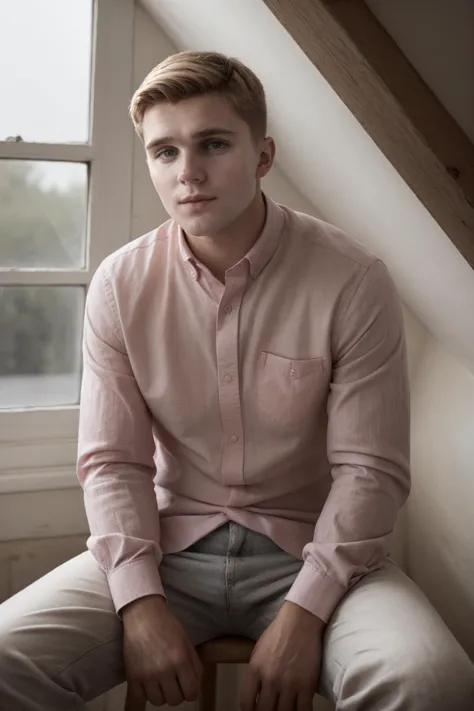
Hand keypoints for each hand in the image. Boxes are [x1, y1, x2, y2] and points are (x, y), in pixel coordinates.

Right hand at [122, 594, 202, 708]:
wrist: (143, 614)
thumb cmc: (167, 625)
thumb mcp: (187, 642)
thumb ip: (195, 666)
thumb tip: (197, 688)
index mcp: (180, 660)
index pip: (191, 693)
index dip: (192, 691)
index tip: (188, 686)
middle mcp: (164, 670)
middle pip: (175, 700)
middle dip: (177, 692)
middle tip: (174, 681)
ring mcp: (147, 675)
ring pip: (158, 701)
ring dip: (161, 693)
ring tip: (160, 679)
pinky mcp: (132, 676)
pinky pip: (139, 699)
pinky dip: (145, 695)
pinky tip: (148, 685)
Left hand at [240, 602, 323, 710]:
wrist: (300, 621)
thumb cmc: (279, 633)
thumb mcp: (258, 651)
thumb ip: (255, 674)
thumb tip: (256, 694)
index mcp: (255, 670)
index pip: (246, 703)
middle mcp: (270, 680)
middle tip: (272, 710)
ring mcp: (289, 684)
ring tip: (284, 710)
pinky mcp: (306, 686)